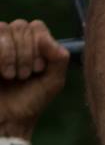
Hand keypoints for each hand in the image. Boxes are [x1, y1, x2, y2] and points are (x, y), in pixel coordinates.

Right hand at [0, 20, 68, 137]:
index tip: (38, 69)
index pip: (37, 26)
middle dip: (26, 53)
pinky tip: (0, 72)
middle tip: (24, 76)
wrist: (8, 119)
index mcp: (33, 44)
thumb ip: (59, 58)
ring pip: (3, 28)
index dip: (39, 44)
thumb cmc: (30, 101)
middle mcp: (14, 40)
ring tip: (12, 76)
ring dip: (11, 54)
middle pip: (21, 25)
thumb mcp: (53, 81)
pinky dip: (1, 54)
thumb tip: (44, 36)